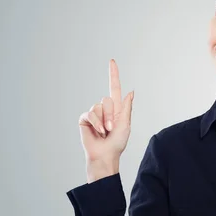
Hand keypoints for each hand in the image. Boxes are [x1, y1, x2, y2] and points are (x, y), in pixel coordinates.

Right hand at [78, 59, 133, 182]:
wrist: (105, 155)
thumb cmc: (117, 143)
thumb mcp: (126, 124)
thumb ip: (126, 107)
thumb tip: (130, 91)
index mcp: (117, 108)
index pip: (114, 88)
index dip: (113, 74)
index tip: (112, 61)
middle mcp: (105, 108)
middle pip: (108, 99)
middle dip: (112, 114)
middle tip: (112, 128)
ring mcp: (94, 113)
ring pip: (99, 106)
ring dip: (104, 120)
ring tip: (105, 132)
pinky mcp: (85, 119)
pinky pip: (90, 113)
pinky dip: (96, 122)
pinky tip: (98, 131)